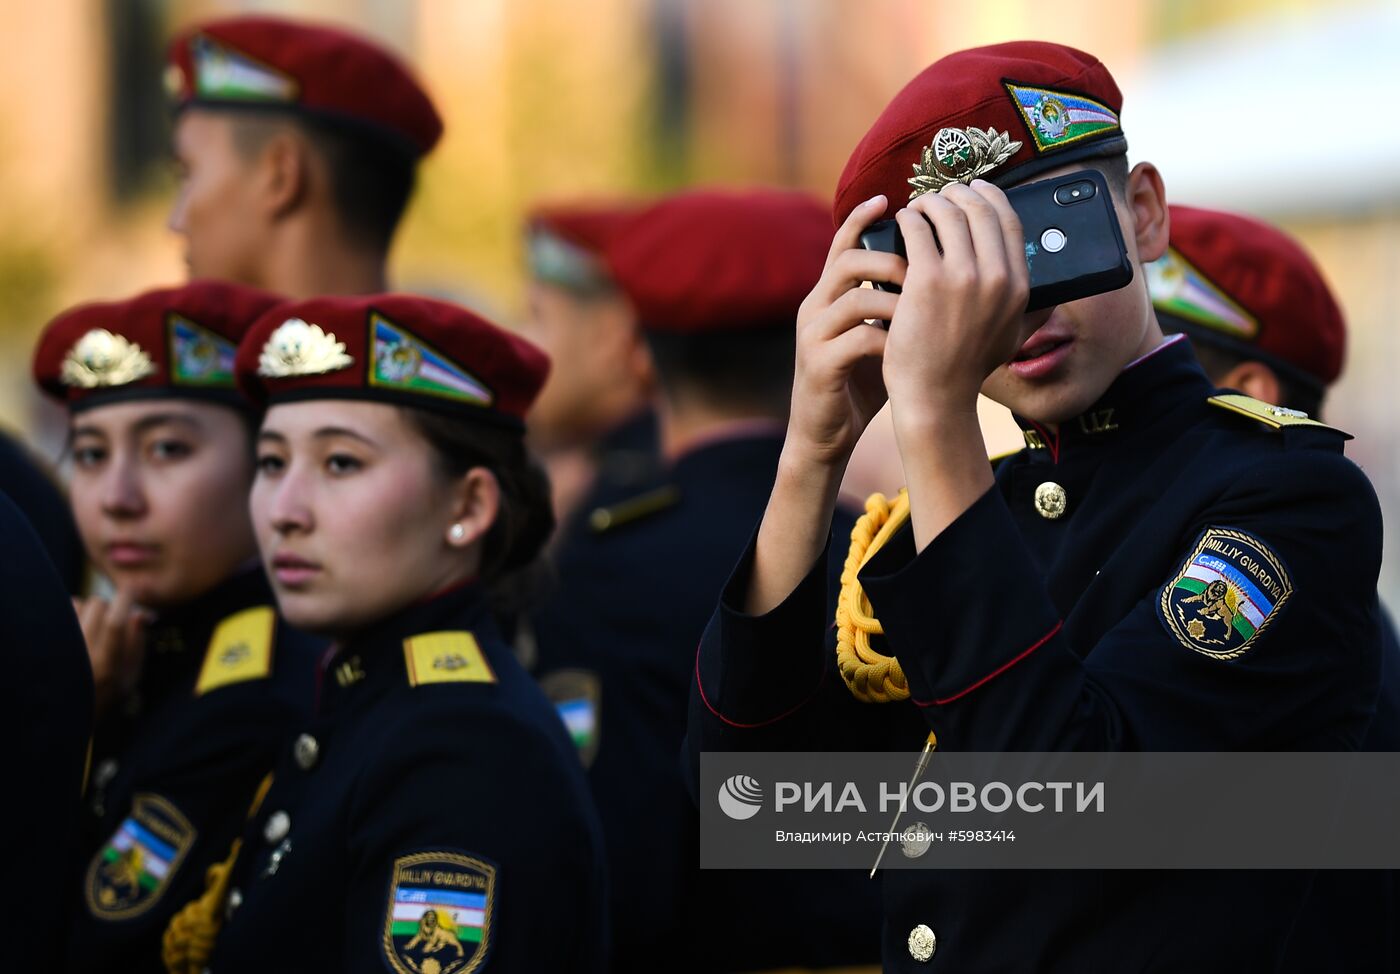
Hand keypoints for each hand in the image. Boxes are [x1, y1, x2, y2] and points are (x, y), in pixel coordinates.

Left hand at [74, 588, 149, 717]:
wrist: (63, 715)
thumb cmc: (104, 696)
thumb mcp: (131, 678)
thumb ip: (138, 645)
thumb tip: (140, 613)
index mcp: (106, 666)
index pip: (116, 623)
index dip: (126, 600)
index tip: (133, 588)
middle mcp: (81, 655)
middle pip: (98, 605)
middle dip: (110, 606)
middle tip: (113, 618)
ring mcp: (62, 648)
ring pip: (79, 604)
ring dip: (91, 609)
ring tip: (94, 625)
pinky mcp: (48, 642)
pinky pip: (62, 611)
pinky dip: (74, 612)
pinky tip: (77, 626)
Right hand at [785, 195, 903, 469]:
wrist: (825, 432)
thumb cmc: (861, 380)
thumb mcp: (880, 333)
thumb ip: (898, 304)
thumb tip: (943, 273)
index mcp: (830, 295)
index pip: (841, 242)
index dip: (861, 217)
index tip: (888, 198)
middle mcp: (815, 307)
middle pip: (846, 259)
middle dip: (890, 258)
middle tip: (923, 270)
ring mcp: (814, 335)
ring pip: (852, 296)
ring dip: (894, 299)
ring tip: (920, 309)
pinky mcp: (818, 364)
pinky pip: (856, 338)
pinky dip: (887, 339)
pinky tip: (905, 348)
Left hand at [882, 180, 1031, 423]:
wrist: (936, 396)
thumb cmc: (967, 368)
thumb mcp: (1013, 337)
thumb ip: (1033, 309)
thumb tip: (1055, 289)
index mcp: (1020, 286)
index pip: (1009, 220)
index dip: (989, 196)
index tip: (973, 188)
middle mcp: (997, 276)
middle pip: (978, 208)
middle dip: (956, 193)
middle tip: (938, 195)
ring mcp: (963, 276)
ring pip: (947, 211)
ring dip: (929, 202)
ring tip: (917, 208)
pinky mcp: (927, 279)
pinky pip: (917, 228)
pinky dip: (908, 218)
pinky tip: (902, 221)